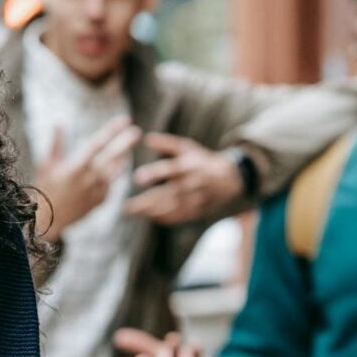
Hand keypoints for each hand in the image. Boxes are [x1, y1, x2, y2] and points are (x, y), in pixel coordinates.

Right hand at [35, 116, 141, 241]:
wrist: (49, 219)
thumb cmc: (45, 188)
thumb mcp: (46, 165)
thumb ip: (55, 144)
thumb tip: (59, 122)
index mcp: (76, 167)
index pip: (97, 144)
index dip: (111, 130)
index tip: (123, 120)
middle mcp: (89, 179)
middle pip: (111, 157)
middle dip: (125, 143)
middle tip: (136, 131)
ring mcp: (96, 191)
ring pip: (115, 171)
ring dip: (123, 157)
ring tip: (131, 144)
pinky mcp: (100, 200)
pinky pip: (111, 184)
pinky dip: (115, 174)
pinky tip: (120, 164)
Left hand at [124, 133, 244, 224]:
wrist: (229, 179)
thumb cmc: (202, 160)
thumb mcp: (188, 148)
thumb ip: (167, 144)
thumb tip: (146, 137)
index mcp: (188, 167)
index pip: (169, 170)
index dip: (154, 173)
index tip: (137, 177)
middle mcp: (192, 184)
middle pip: (167, 195)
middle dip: (146, 202)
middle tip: (126, 206)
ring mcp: (195, 200)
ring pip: (171, 209)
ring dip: (152, 212)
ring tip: (133, 212)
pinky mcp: (198, 210)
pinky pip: (180, 217)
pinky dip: (165, 218)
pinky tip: (150, 217)